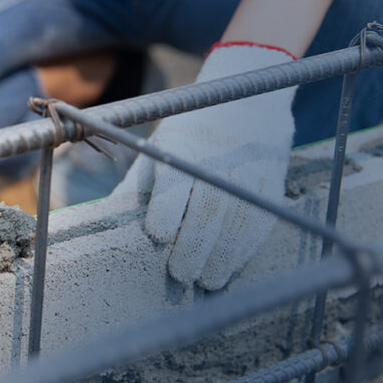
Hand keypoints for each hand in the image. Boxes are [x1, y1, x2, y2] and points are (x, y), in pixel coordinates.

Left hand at [114, 43, 297, 289]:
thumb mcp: (159, 147)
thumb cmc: (188, 133)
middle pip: (209, 209)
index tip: (158, 237)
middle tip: (181, 275)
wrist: (248, 100)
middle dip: (195, 246)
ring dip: (223, 257)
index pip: (175, 180)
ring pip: (238, 221)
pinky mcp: (271, 183)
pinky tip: (231, 268)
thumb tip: (110, 221)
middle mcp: (219, 158)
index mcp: (183, 144)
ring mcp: (250, 171)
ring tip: (206, 282)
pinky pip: (261, 221)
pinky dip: (246, 249)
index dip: (167, 211)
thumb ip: (139, 184)